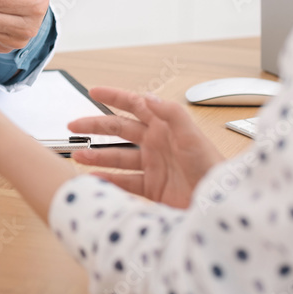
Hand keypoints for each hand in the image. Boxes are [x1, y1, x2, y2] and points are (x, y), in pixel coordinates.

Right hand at [67, 88, 223, 208]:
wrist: (219, 203)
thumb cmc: (211, 167)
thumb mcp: (192, 136)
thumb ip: (170, 113)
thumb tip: (148, 97)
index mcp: (164, 126)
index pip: (134, 105)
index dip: (114, 96)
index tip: (93, 90)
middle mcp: (156, 143)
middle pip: (118, 130)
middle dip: (95, 126)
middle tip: (73, 126)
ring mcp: (153, 165)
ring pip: (117, 157)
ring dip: (97, 156)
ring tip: (77, 157)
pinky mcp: (153, 188)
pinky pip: (125, 182)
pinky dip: (109, 181)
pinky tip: (95, 181)